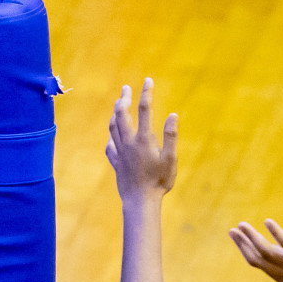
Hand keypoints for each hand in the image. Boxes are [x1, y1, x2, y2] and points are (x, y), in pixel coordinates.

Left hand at [107, 78, 178, 201]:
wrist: (140, 201)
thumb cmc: (159, 182)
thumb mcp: (171, 159)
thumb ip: (171, 136)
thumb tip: (173, 115)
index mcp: (144, 139)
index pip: (145, 110)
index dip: (146, 93)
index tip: (147, 80)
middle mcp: (129, 142)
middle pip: (122, 114)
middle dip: (124, 98)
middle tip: (126, 88)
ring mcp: (120, 152)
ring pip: (113, 126)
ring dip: (115, 113)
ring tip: (117, 105)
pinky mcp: (116, 162)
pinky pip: (109, 145)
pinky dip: (111, 136)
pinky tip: (112, 136)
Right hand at [229, 219, 282, 281]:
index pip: (258, 264)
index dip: (245, 251)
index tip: (238, 238)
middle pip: (257, 259)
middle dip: (242, 244)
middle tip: (232, 230)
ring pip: (267, 252)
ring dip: (252, 238)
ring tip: (243, 225)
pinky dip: (276, 233)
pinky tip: (268, 222)